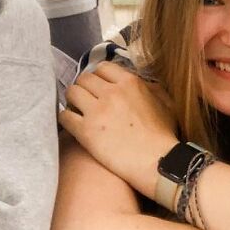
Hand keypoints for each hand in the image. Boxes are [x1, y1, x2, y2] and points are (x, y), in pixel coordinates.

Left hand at [59, 63, 178, 197]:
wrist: (157, 162)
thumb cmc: (164, 135)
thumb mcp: (165, 103)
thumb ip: (151, 88)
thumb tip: (142, 84)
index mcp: (129, 82)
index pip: (102, 67)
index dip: (98, 77)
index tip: (99, 87)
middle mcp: (110, 92)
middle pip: (84, 78)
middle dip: (84, 88)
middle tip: (86, 100)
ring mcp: (96, 111)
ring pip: (72, 93)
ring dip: (73, 101)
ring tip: (78, 111)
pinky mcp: (85, 131)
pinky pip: (64, 116)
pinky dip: (66, 119)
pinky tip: (72, 125)